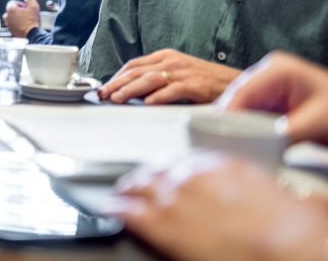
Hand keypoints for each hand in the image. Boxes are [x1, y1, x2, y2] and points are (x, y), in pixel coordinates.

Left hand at [3, 0, 40, 37]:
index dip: (20, 3)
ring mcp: (8, 25)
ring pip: (11, 19)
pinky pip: (13, 26)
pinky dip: (16, 25)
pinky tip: (24, 26)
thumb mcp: (34, 6)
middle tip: (25, 13)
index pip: (12, 2)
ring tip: (24, 19)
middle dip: (17, 11)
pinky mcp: (11, 32)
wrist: (32, 35)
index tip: (25, 6)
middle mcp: (7, 17)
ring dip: (16, 18)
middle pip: (10, 10)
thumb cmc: (32, 22)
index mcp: (11, 9)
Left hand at [98, 49, 240, 104]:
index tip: (104, 88)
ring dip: (130, 89)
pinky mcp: (196, 85)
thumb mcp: (178, 74)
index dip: (117, 76)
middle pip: (137, 71)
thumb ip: (158, 79)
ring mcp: (184, 72)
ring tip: (117, 99)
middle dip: (117, 83)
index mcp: (166, 56)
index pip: (134, 65)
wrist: (238, 83)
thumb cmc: (206, 82)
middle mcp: (172, 61)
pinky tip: (147, 103)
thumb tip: (133, 92)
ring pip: (150, 79)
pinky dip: (158, 96)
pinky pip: (173, 90)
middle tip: (103, 95)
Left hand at [108, 152, 327, 260]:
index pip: (188, 160)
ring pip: (141, 187)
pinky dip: (118, 209)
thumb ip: (272, 190)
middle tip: (140, 183)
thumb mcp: (289, 196)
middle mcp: (194, 176)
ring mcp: (176, 199)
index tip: (171, 173)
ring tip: (122, 193)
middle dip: (148, 177)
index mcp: (224, 165)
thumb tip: (297, 196)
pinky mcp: (164, 227)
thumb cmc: (294, 229)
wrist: (291, 248)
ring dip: (130, 190)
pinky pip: (131, 212)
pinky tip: (111, 209)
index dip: (175, 169)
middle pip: (159, 170)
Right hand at [220, 52, 327, 145]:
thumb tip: (254, 146)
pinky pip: (252, 114)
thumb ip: (285, 133)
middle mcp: (268, 72)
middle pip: (238, 98)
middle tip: (227, 147)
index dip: (229, 115)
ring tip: (235, 147)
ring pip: (242, 107)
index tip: (221, 139)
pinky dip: (249, 128)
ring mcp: (269, 85)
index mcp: (278, 69)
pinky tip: (248, 142)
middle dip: (232, 121)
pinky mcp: (272, 99)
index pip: (242, 92)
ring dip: (240, 126)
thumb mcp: (318, 123)